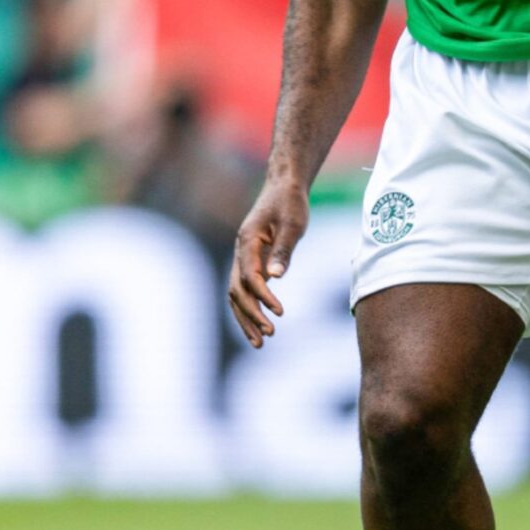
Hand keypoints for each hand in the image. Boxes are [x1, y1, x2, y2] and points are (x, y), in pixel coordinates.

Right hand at [228, 175, 311, 347]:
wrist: (284, 187)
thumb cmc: (290, 203)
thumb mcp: (293, 224)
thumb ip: (284, 250)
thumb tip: (276, 277)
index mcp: (247, 240)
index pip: (249, 276)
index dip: (262, 296)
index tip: (280, 312)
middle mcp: (240, 251)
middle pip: (237, 291)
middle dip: (250, 315)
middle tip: (268, 336)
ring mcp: (242, 257)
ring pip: (236, 294)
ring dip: (246, 318)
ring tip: (260, 343)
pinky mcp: (250, 262)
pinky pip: (244, 290)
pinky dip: (250, 308)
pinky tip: (260, 326)